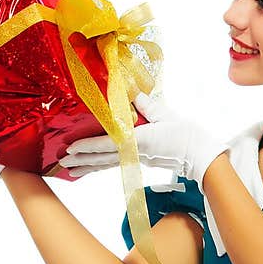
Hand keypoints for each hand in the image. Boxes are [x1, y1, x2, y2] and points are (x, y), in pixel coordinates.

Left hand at [59, 92, 227, 190]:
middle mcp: (134, 153)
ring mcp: (136, 159)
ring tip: (70, 171)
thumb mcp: (166, 114)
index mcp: (140, 141)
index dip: (88, 146)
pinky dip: (100, 165)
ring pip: (107, 164)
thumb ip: (145, 105)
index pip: (109, 144)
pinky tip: (90, 167)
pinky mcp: (139, 160)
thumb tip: (129, 92)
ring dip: (87, 167)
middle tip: (62, 162)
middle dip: (81, 160)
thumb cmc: (186, 135)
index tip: (72, 148)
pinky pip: (115, 163)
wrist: (201, 155)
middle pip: (103, 158)